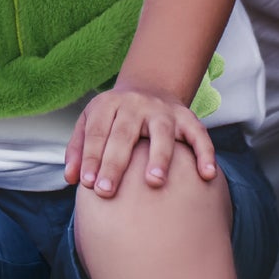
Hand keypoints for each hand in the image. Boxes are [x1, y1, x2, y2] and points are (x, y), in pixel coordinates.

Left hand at [64, 82, 217, 197]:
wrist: (148, 87)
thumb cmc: (115, 117)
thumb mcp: (91, 121)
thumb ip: (79, 148)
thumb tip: (72, 178)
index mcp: (109, 104)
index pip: (98, 131)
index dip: (91, 157)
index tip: (88, 185)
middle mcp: (136, 104)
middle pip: (124, 133)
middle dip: (115, 163)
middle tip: (106, 191)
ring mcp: (163, 110)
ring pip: (162, 132)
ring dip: (159, 156)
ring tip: (154, 181)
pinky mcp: (186, 117)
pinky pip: (199, 134)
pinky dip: (205, 153)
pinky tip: (207, 175)